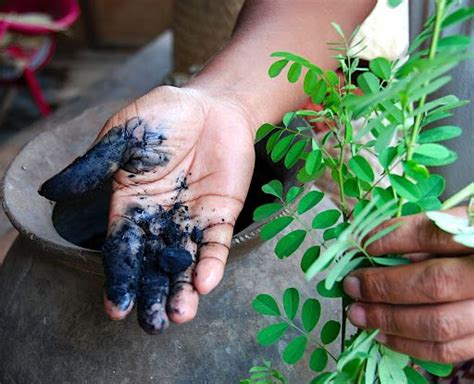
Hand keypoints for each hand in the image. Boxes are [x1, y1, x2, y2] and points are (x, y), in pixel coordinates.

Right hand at [39, 86, 255, 332]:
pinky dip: (211, 263)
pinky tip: (205, 282)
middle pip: (154, 265)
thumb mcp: (124, 136)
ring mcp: (191, 220)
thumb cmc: (164, 117)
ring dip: (183, 290)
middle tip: (153, 325)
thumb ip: (96, 165)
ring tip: (180, 315)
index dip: (120, 278)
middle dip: (153, 295)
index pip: (123, 249)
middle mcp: (160, 220)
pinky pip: (215, 244)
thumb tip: (54, 191)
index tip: (118, 307)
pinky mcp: (220, 215)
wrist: (212, 107)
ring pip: (185, 263)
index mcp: (131, 206)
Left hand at [343, 207, 473, 362]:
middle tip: (351, 286)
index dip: (390, 240)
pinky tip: (382, 335)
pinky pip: (446, 351)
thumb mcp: (452, 227)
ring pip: (438, 324)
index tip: (360, 246)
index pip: (430, 235)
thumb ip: (418, 236)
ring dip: (389, 321)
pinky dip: (408, 345)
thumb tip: (369, 248)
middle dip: (382, 287)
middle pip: (433, 284)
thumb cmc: (468, 246)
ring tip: (358, 314)